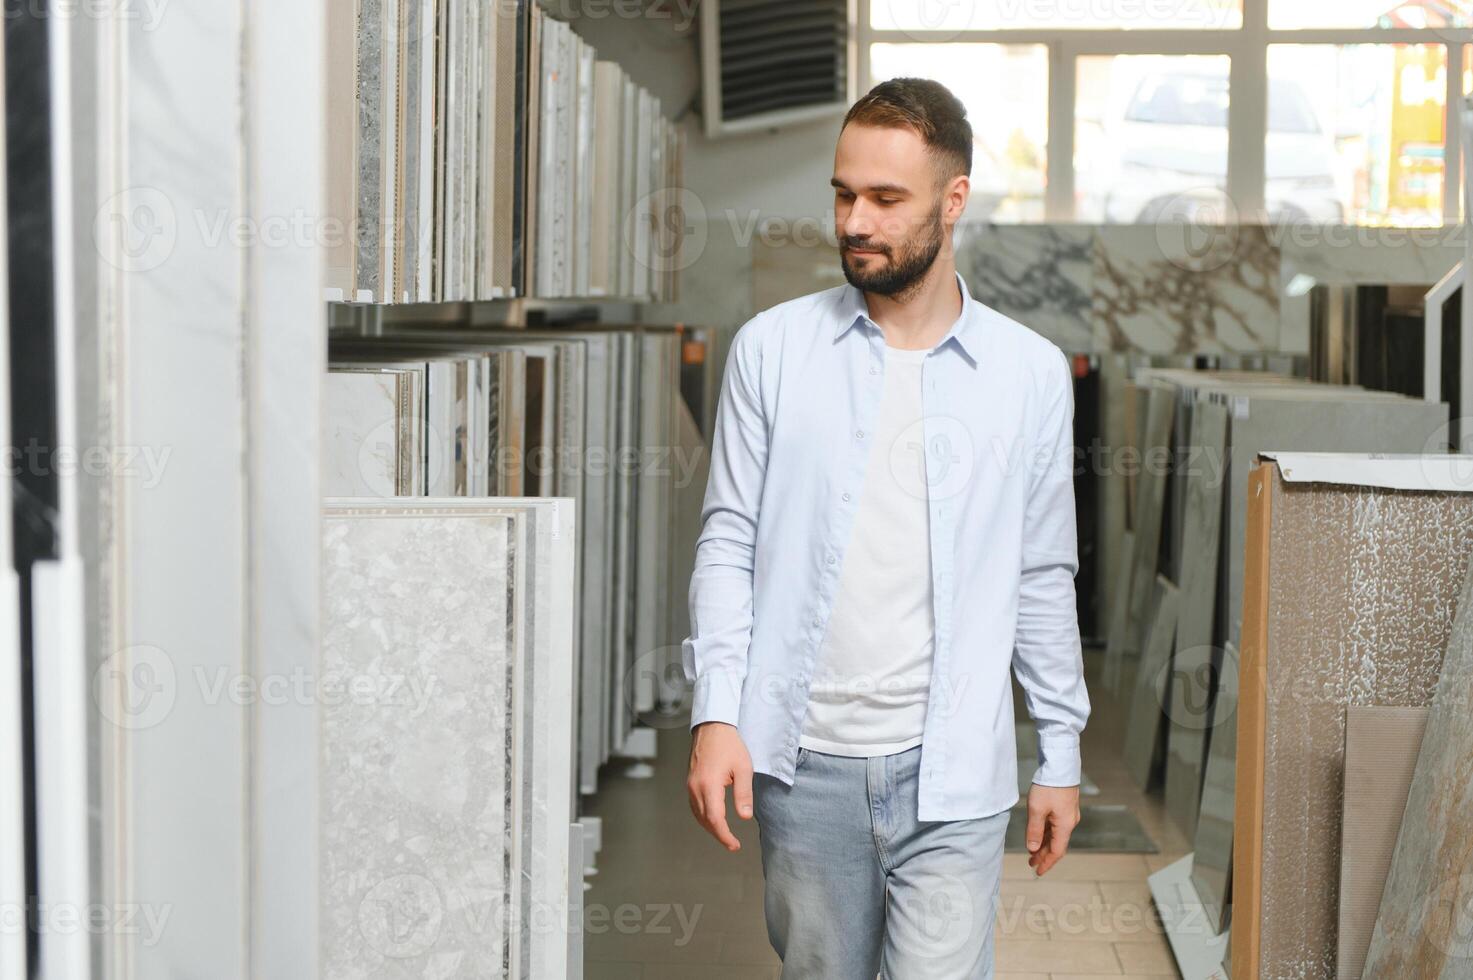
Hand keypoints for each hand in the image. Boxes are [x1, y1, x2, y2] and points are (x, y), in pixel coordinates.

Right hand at [686, 721, 753, 851]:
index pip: (715, 819)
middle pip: (705, 820)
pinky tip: (713, 818)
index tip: (734, 844)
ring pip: (698, 814)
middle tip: (732, 844)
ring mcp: (691, 785)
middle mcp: (696, 787)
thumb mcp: (743, 768)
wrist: (712, 727)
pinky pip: (695, 805)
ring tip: (724, 834)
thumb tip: (744, 817)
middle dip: (718, 834)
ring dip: (710, 827)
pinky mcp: (690, 782)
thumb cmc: (729, 744)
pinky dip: (704, 816)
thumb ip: (743, 794)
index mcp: (709, 785)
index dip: (724, 835)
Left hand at [1025, 782, 1079, 875]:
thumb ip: (1034, 830)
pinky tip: (1038, 834)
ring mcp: (1068, 814)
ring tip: (1032, 851)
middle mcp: (1069, 822)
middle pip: (1057, 844)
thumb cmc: (1049, 786)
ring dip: (1044, 844)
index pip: (1056, 851)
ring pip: (1056, 835)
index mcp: (1064, 826)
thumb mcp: (1037, 809)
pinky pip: (1056, 825)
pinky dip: (1047, 833)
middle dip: (1044, 855)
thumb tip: (1033, 848)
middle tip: (1031, 863)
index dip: (1047, 863)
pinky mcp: (1065, 806)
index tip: (1037, 871)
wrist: (1060, 765)